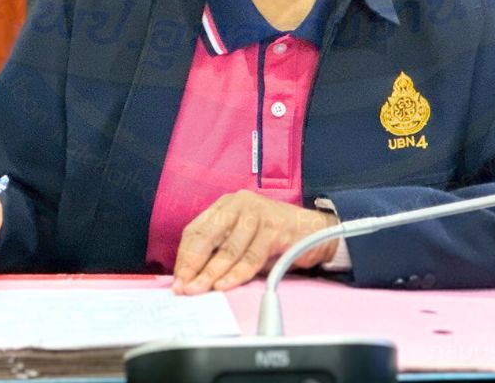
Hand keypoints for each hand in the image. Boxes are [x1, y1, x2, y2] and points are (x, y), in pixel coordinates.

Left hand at [171, 191, 338, 294]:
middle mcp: (240, 204)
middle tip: (184, 287)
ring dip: (212, 273)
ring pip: (228, 248)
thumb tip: (193, 277)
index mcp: (226, 204)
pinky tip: (225, 284)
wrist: (316, 231)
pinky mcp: (276, 228)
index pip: (196, 230)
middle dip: (193, 265)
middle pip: (208, 236)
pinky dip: (236, 273)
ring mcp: (259, 213)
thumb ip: (221, 250)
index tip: (178, 279)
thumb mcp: (243, 238)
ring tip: (200, 290)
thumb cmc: (275, 237)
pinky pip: (251, 256)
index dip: (184, 257)